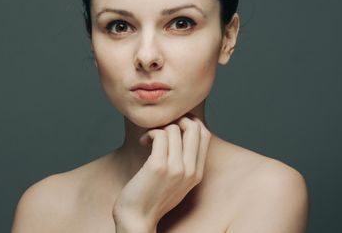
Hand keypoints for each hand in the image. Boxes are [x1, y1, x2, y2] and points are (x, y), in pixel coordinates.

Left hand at [112, 115, 211, 231]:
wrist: (136, 220)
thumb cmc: (151, 198)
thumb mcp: (176, 181)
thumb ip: (183, 162)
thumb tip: (180, 134)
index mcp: (197, 173)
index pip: (205, 134)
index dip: (190, 122)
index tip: (174, 126)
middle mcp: (190, 170)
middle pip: (194, 127)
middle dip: (177, 119)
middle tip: (162, 128)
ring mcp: (176, 168)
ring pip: (174, 128)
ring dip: (158, 128)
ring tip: (149, 139)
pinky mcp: (159, 166)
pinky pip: (160, 135)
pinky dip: (150, 133)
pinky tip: (143, 142)